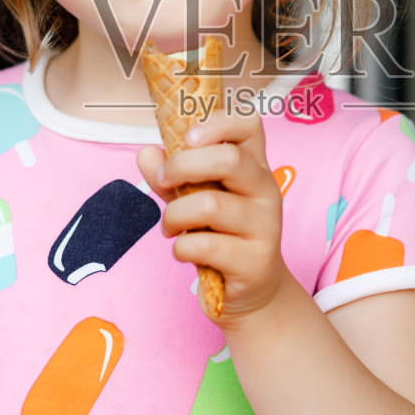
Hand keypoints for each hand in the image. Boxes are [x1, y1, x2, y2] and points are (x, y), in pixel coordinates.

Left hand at [136, 108, 293, 323]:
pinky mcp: (256, 260)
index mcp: (254, 166)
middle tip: (163, 181)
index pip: (249, 125)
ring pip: (210, 205)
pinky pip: (206, 245)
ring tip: (169, 227)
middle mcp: (266, 190)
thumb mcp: (192, 201)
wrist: (252, 292)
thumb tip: (147, 154)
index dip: (217, 122)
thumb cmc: (222, 236)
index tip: (187, 138)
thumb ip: (170, 177)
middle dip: (182, 166)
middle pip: (229, 159)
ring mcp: (266, 225)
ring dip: (174, 216)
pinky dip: (182, 248)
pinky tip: (184, 252)